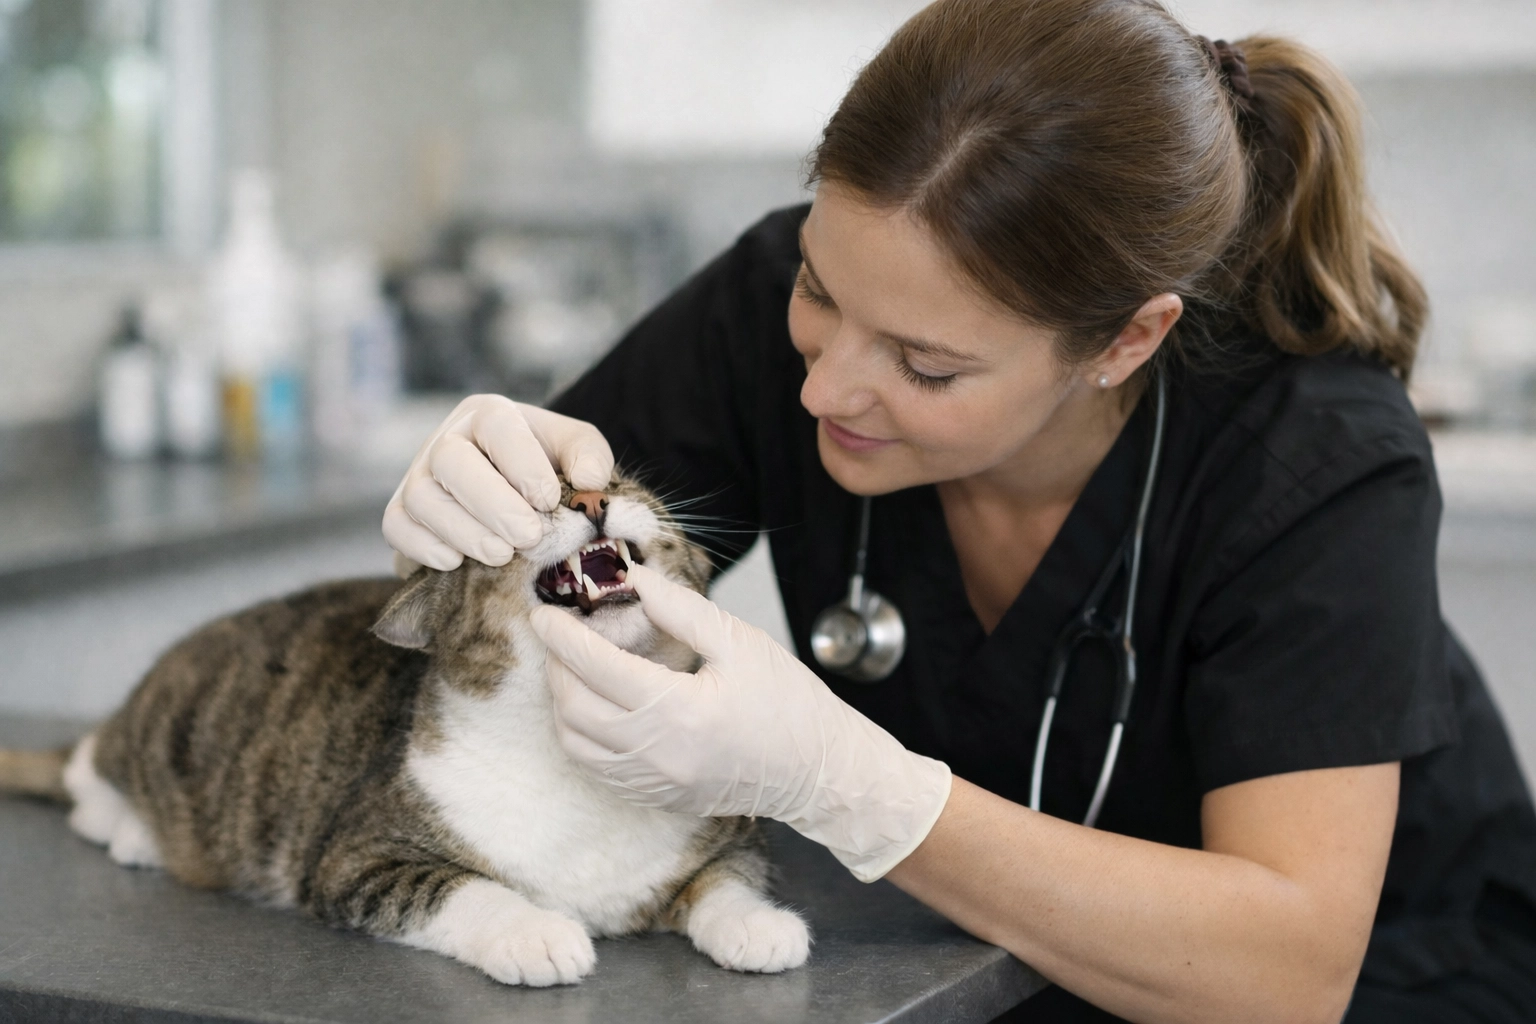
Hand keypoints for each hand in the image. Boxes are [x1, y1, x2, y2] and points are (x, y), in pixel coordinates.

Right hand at [383, 395, 613, 572]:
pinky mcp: (401, 511)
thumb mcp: (574, 449)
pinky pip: (397, 527)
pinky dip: (422, 547)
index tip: (548, 501)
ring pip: (422, 498)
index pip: (496, 426)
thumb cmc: (545, 465)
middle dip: (492, 504)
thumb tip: (589, 481)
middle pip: (451, 461)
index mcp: (489, 415)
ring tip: (501, 556)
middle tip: (529, 537)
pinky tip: (456, 563)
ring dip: (462, 531)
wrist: (509, 493)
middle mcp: (447, 439)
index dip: (522, 464)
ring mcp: (418, 475)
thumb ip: (589, 455)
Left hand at [528, 564, 951, 882]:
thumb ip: (680, 609)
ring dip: (563, 704)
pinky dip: (583, 736)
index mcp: (681, 711)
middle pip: (574, 708)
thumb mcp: (740, 641)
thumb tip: (632, 579)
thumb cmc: (789, 703)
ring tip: (576, 670)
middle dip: (557, 667)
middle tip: (561, 636)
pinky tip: (598, 707)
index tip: (543, 612)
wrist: (820, 772)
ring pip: (576, 745)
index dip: (562, 637)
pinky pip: (598, 769)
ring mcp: (656, 784)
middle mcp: (659, 755)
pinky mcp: (658, 798)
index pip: (597, 669)